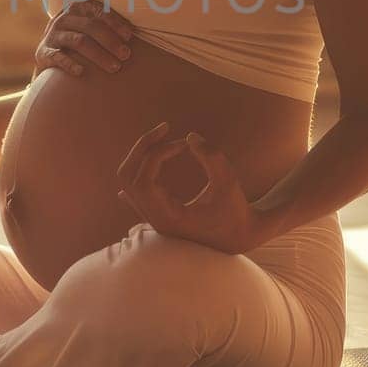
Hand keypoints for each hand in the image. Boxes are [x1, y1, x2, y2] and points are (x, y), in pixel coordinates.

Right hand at [33, 0, 135, 78]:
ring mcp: (52, 35)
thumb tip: (140, 30)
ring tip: (115, 67)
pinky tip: (82, 72)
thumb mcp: (89, 28)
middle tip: (126, 56)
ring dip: (99, 55)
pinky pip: (57, 57)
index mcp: (77, 8)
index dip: (115, 23)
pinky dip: (70, 64)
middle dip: (111, 41)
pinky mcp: (43, 53)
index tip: (130, 36)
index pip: (98, 11)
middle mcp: (63, 18)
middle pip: (90, 26)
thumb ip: (107, 24)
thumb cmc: (80, 42)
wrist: (49, 58)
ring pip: (79, 41)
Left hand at [115, 122, 267, 254]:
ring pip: (128, 182)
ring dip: (140, 156)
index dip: (158, 154)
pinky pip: (135, 192)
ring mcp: (154, 219)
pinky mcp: (158, 214)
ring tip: (161, 137)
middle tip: (165, 128)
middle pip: (128, 177)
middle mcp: (155, 220)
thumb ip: (212, 158)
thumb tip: (190, 136)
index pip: (144, 182)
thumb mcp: (229, 182)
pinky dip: (137, 170)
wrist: (239, 238)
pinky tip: (140, 161)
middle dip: (143, 148)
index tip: (183, 143)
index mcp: (169, 217)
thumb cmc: (236, 210)